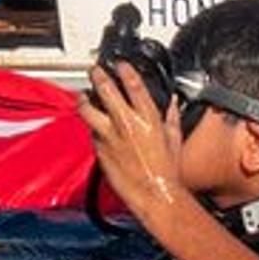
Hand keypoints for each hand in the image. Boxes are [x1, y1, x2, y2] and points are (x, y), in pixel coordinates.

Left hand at [77, 60, 188, 222]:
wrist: (154, 194)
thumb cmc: (167, 171)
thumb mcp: (175, 139)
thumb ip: (171, 118)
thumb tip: (172, 104)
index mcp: (148, 118)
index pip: (133, 85)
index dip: (125, 70)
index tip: (120, 64)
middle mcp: (126, 124)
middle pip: (105, 90)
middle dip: (98, 76)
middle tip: (95, 70)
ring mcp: (109, 137)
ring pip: (88, 110)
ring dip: (84, 100)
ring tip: (83, 96)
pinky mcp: (100, 151)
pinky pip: (92, 133)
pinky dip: (92, 127)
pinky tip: (94, 126)